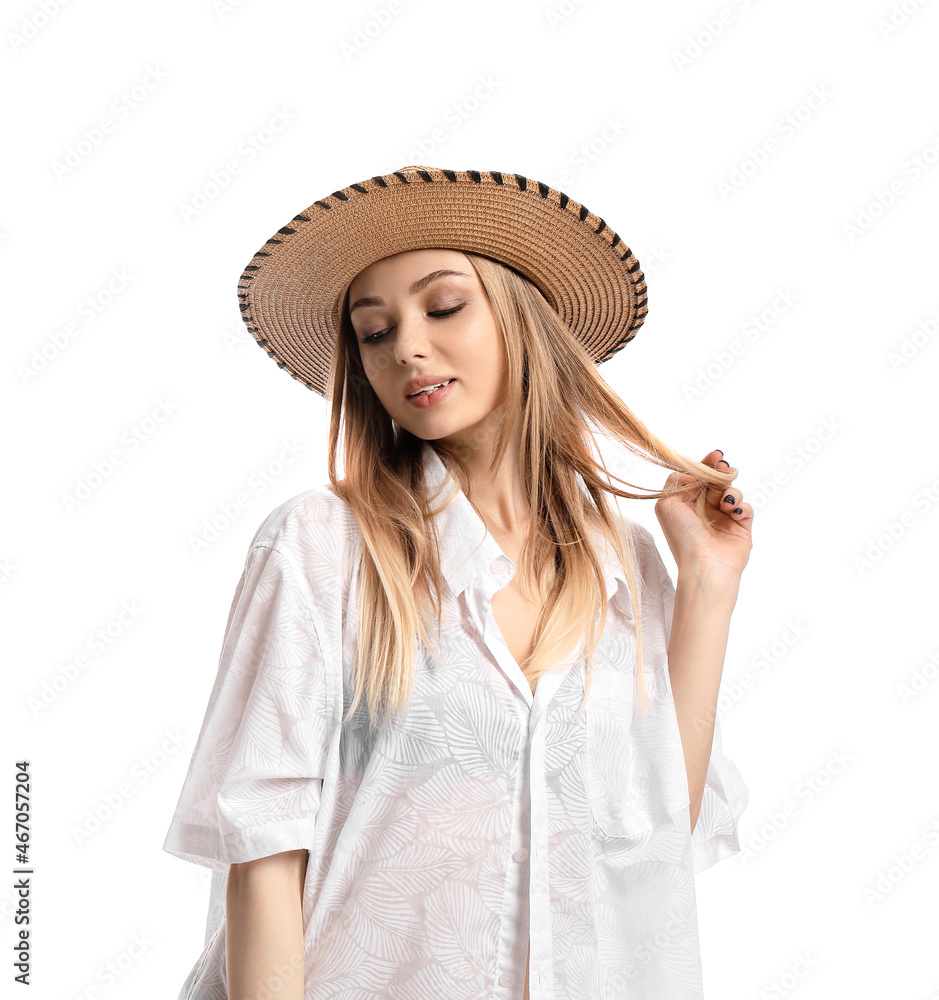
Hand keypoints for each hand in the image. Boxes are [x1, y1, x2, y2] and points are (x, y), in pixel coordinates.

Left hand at [653, 449, 752, 585]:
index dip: (706, 465)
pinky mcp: (741, 528)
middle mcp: (703, 511)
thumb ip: (675, 481)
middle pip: (716, 482)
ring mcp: (723, 519)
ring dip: (730, 492)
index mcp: (684, 505)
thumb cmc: (683, 537)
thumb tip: (695, 472)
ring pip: (732, 492)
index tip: (715, 455)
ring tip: (725, 502)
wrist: (705, 566)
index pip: (697, 478)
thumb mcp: (666, 505)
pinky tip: (734, 513)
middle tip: (724, 467)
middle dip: (721, 473)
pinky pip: (746, 508)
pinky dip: (742, 506)